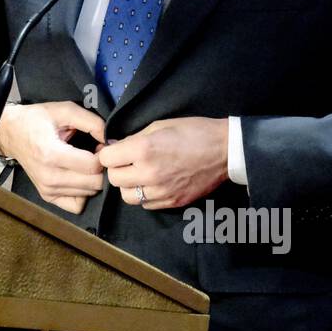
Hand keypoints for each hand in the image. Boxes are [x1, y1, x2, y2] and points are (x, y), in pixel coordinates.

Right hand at [0, 101, 105, 214]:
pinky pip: (77, 205)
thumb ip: (92, 122)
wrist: (11, 133)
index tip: (99, 145)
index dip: (103, 155)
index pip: (93, 166)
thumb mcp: (64, 110)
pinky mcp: (47, 196)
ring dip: (93, 178)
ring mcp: (47, 190)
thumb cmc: (36, 120)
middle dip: (101, 168)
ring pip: (89, 193)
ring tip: (85, 162)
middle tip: (94, 153)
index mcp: (51, 154)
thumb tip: (111, 140)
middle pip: (94, 183)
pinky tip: (78, 176)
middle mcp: (49, 177)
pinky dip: (83, 192)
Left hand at [96, 117, 229, 209]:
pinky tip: (153, 184)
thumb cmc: (193, 131)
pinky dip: (145, 195)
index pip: (106, 159)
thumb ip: (133, 138)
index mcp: (143, 150)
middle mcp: (148, 173)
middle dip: (117, 169)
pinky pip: (146, 204)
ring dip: (129, 186)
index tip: (114, 151)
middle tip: (126, 162)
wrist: (225, 150)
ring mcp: (161, 191)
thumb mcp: (159, 126)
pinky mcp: (172, 202)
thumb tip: (113, 147)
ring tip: (139, 175)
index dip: (108, 153)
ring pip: (127, 197)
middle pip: (114, 179)